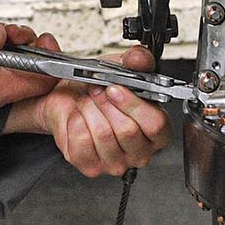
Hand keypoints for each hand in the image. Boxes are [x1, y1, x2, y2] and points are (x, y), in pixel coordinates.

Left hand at [7, 45, 170, 176]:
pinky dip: (75, 121)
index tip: (115, 87)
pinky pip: (82, 141)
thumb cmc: (99, 88)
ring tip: (87, 102)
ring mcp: (116, 162)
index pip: (156, 125)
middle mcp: (139, 150)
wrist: (68, 99)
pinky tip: (78, 117)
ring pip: (103, 135)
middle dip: (106, 104)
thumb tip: (139, 58)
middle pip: (127, 131)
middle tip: (96, 90)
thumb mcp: (120, 66)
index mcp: (156, 129)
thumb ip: (136, 60)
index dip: (134, 104)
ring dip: (89, 110)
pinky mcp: (91, 166)